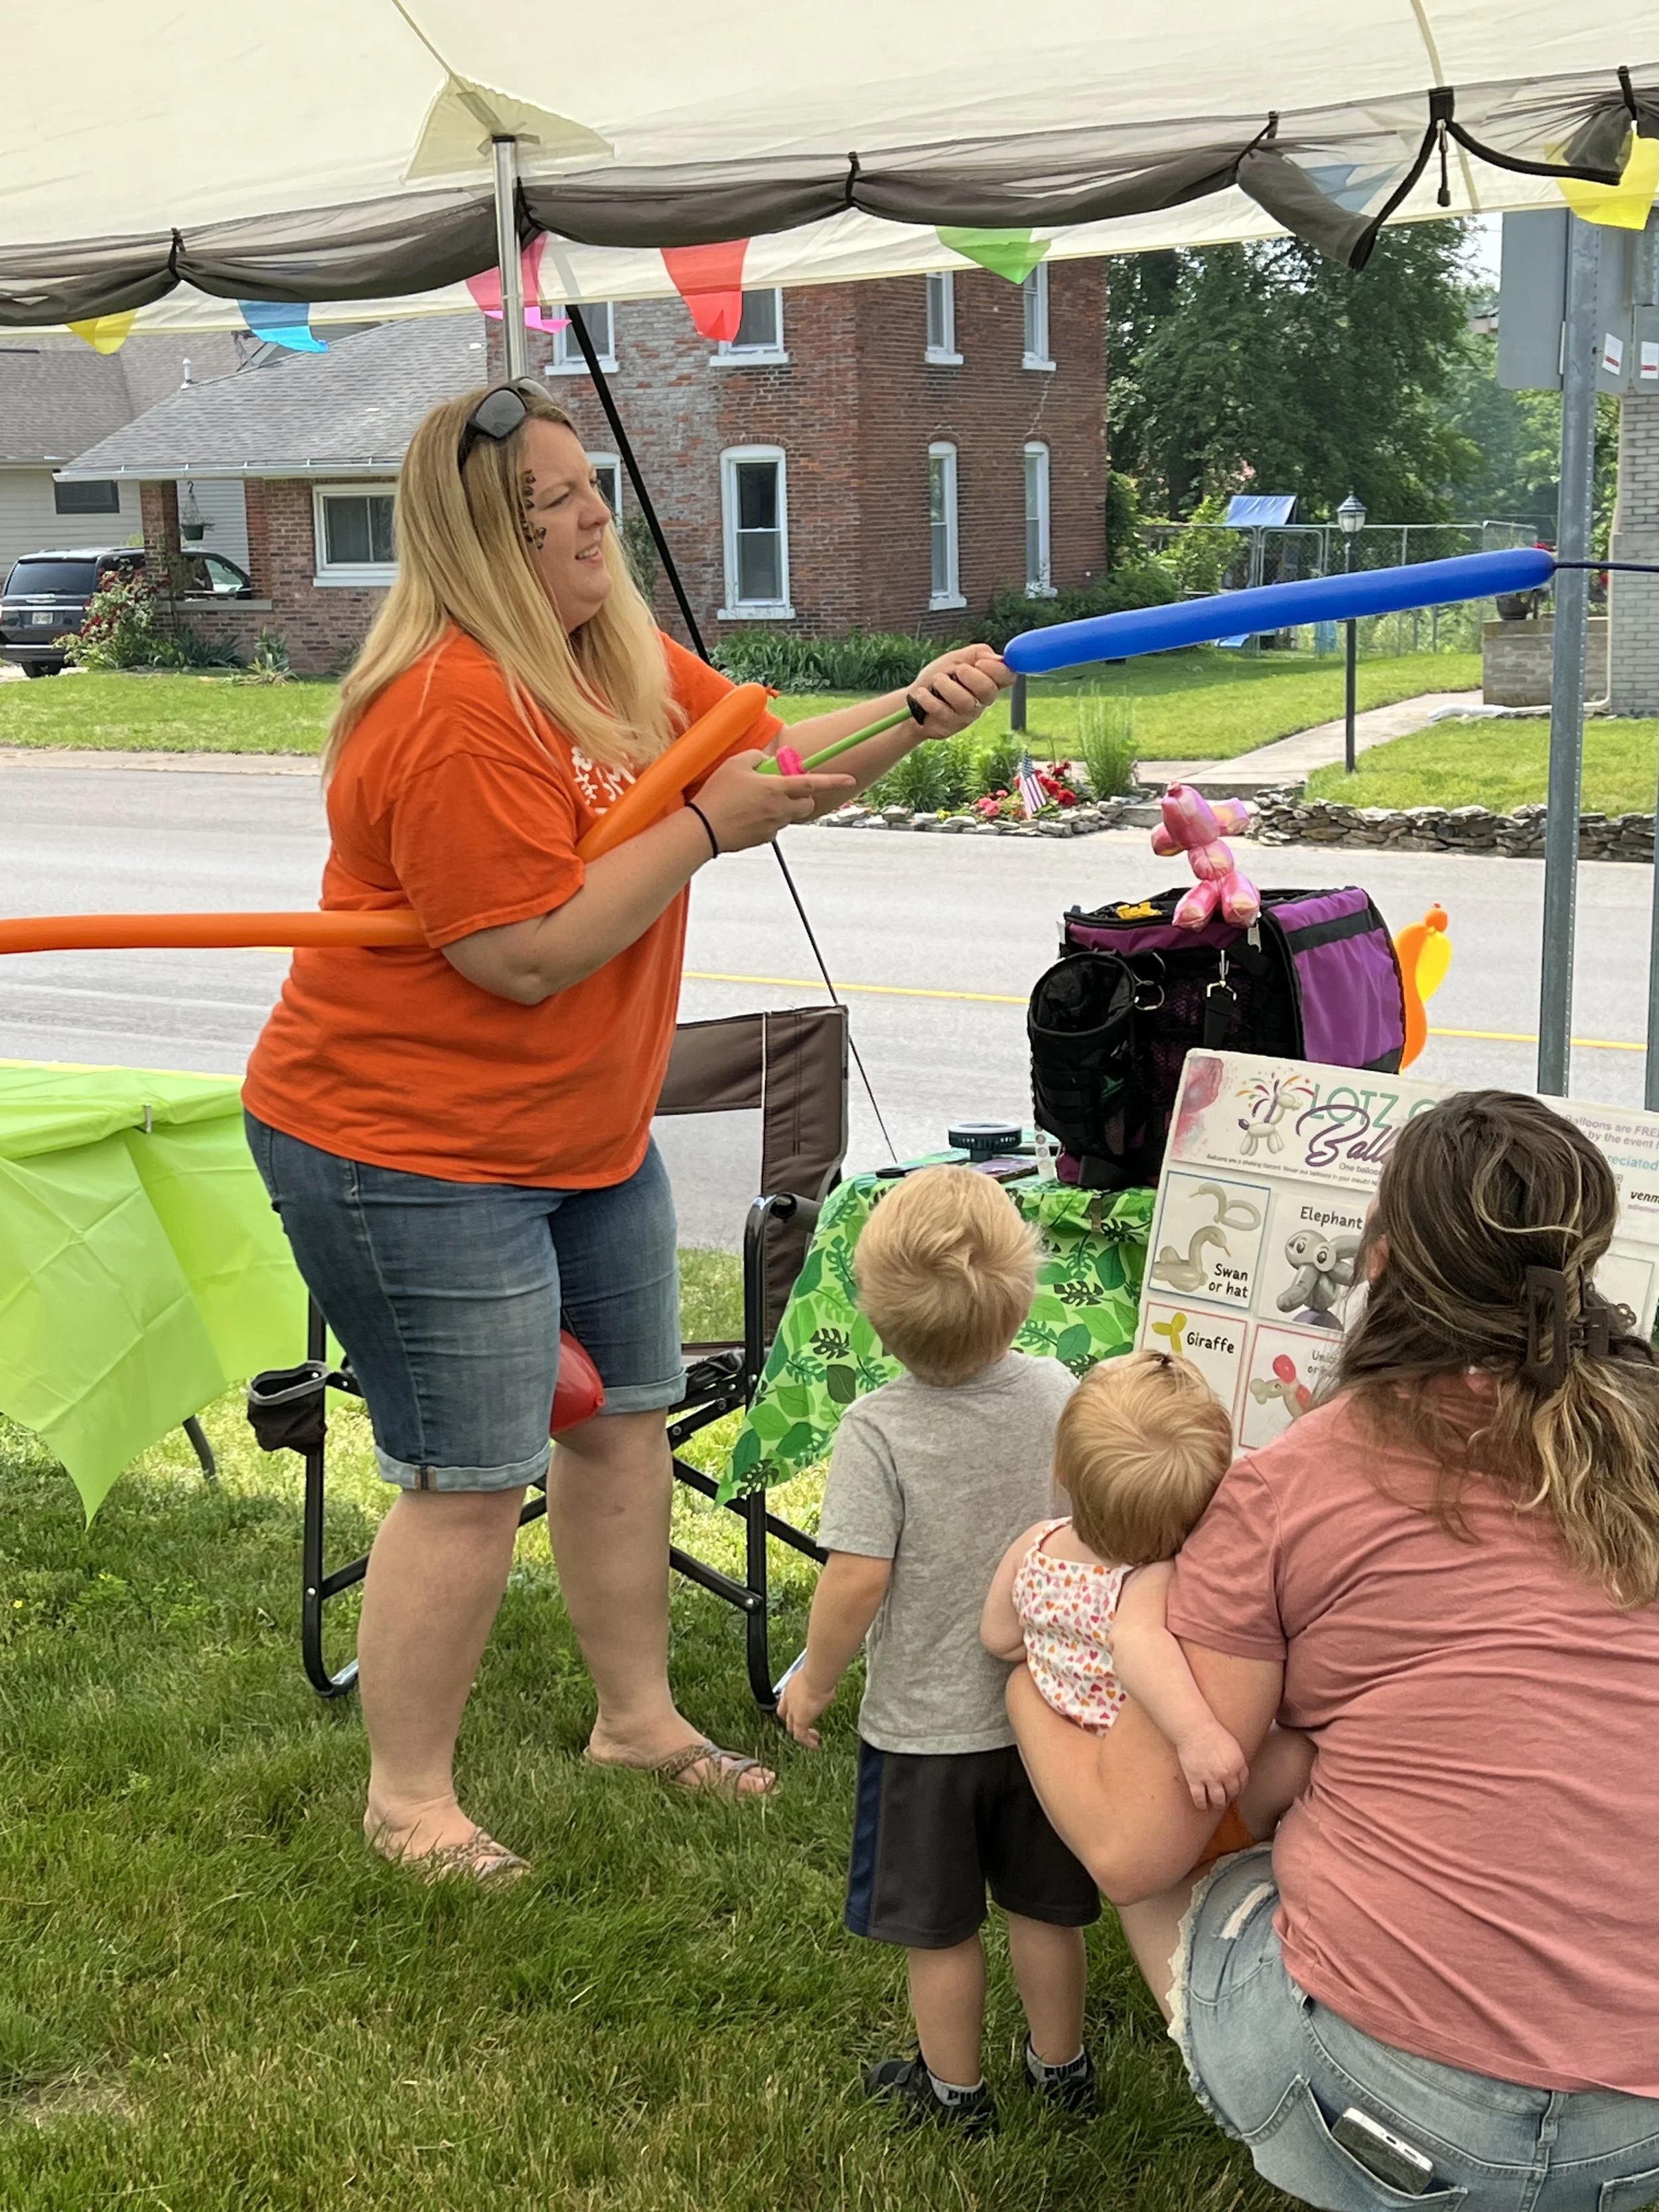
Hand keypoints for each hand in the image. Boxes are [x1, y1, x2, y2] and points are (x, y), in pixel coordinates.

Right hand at [693, 750, 853, 853]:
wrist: (703, 829)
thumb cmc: (718, 795)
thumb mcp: (734, 764)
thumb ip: (755, 757)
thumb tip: (764, 760)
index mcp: (777, 788)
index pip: (813, 783)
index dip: (834, 780)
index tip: (850, 779)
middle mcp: (780, 809)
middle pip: (807, 805)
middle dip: (805, 797)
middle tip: (786, 790)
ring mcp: (774, 826)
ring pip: (789, 815)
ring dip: (781, 807)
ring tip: (753, 802)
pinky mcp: (764, 838)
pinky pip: (774, 827)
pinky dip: (766, 820)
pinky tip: (745, 816)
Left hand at [776, 1669, 835, 1747]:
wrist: (817, 1677)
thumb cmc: (819, 1672)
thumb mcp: (816, 1675)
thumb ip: (817, 1680)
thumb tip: (826, 1679)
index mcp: (792, 1686)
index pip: (786, 1701)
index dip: (790, 1708)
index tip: (798, 1710)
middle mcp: (789, 1699)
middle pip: (786, 1716)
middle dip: (793, 1722)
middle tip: (804, 1727)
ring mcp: (792, 1711)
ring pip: (791, 1728)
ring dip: (801, 1733)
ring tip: (811, 1738)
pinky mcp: (800, 1721)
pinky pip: (800, 1736)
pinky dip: (807, 1742)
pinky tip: (815, 1745)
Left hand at [906, 644, 1013, 738]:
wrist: (913, 698)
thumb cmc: (938, 677)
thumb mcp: (956, 658)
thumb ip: (977, 654)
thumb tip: (997, 658)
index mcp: (988, 680)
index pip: (1007, 676)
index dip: (998, 669)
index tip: (980, 663)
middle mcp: (982, 700)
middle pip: (989, 690)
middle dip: (970, 676)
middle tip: (956, 670)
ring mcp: (967, 715)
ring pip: (965, 701)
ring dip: (946, 686)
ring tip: (935, 681)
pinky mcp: (951, 727)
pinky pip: (943, 711)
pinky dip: (929, 698)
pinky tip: (922, 694)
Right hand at [1176, 1721, 1249, 1810]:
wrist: (1194, 1728)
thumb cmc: (1212, 1733)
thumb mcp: (1232, 1746)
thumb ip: (1238, 1762)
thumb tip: (1239, 1775)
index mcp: (1237, 1764)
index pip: (1242, 1785)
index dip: (1239, 1790)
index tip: (1235, 1792)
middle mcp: (1226, 1774)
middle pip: (1231, 1794)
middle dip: (1229, 1797)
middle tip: (1225, 1798)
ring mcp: (1210, 1778)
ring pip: (1217, 1800)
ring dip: (1218, 1804)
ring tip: (1215, 1804)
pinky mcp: (1194, 1779)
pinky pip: (1199, 1798)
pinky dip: (1202, 1805)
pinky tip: (1202, 1806)